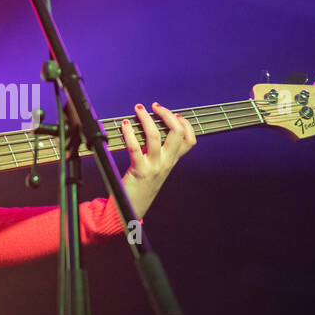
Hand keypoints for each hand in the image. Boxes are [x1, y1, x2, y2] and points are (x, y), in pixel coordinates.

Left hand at [118, 101, 196, 217]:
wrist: (133, 207)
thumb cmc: (142, 185)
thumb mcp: (157, 168)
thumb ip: (159, 152)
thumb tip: (152, 127)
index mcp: (172, 161)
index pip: (189, 140)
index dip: (186, 125)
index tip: (176, 115)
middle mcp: (166, 163)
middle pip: (176, 133)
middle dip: (167, 115)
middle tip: (156, 107)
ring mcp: (154, 166)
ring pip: (155, 136)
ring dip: (146, 118)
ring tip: (139, 109)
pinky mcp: (139, 170)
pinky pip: (135, 147)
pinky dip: (129, 133)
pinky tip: (124, 125)